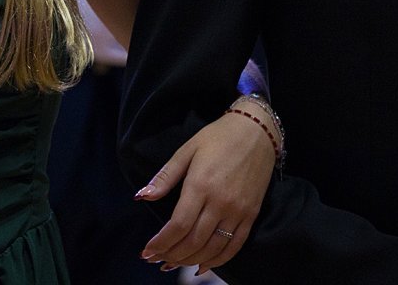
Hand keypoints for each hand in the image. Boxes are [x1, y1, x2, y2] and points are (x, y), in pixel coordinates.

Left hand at [135, 104, 276, 274]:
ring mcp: (238, 211)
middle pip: (193, 241)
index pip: (178, 225)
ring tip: (173, 264)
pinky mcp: (251, 215)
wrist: (256, 131)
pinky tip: (201, 266)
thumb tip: (141, 197)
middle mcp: (220, 202)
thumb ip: (165, 177)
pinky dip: (217, 261)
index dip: (161, 243)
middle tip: (156, 260)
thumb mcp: (186, 150)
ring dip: (189, 260)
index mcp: (200, 185)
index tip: (147, 251)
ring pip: (212, 248)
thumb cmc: (217, 137)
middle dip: (171, 255)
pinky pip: (234, 246)